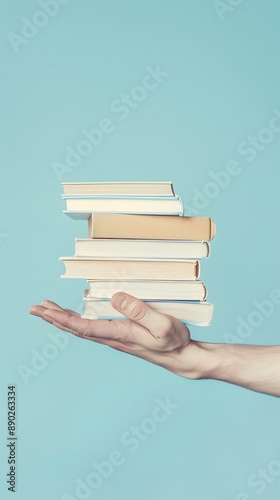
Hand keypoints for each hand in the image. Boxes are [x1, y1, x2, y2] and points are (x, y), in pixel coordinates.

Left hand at [29, 293, 199, 378]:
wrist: (181, 358)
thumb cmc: (174, 342)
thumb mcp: (162, 324)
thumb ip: (140, 311)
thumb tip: (115, 298)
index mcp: (120, 334)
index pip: (85, 327)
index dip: (64, 319)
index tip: (46, 312)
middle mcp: (113, 338)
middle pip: (76, 328)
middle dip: (54, 318)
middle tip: (35, 309)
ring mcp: (115, 337)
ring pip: (82, 328)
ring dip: (62, 318)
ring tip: (47, 310)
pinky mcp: (120, 335)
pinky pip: (91, 327)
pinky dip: (76, 320)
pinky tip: (73, 316)